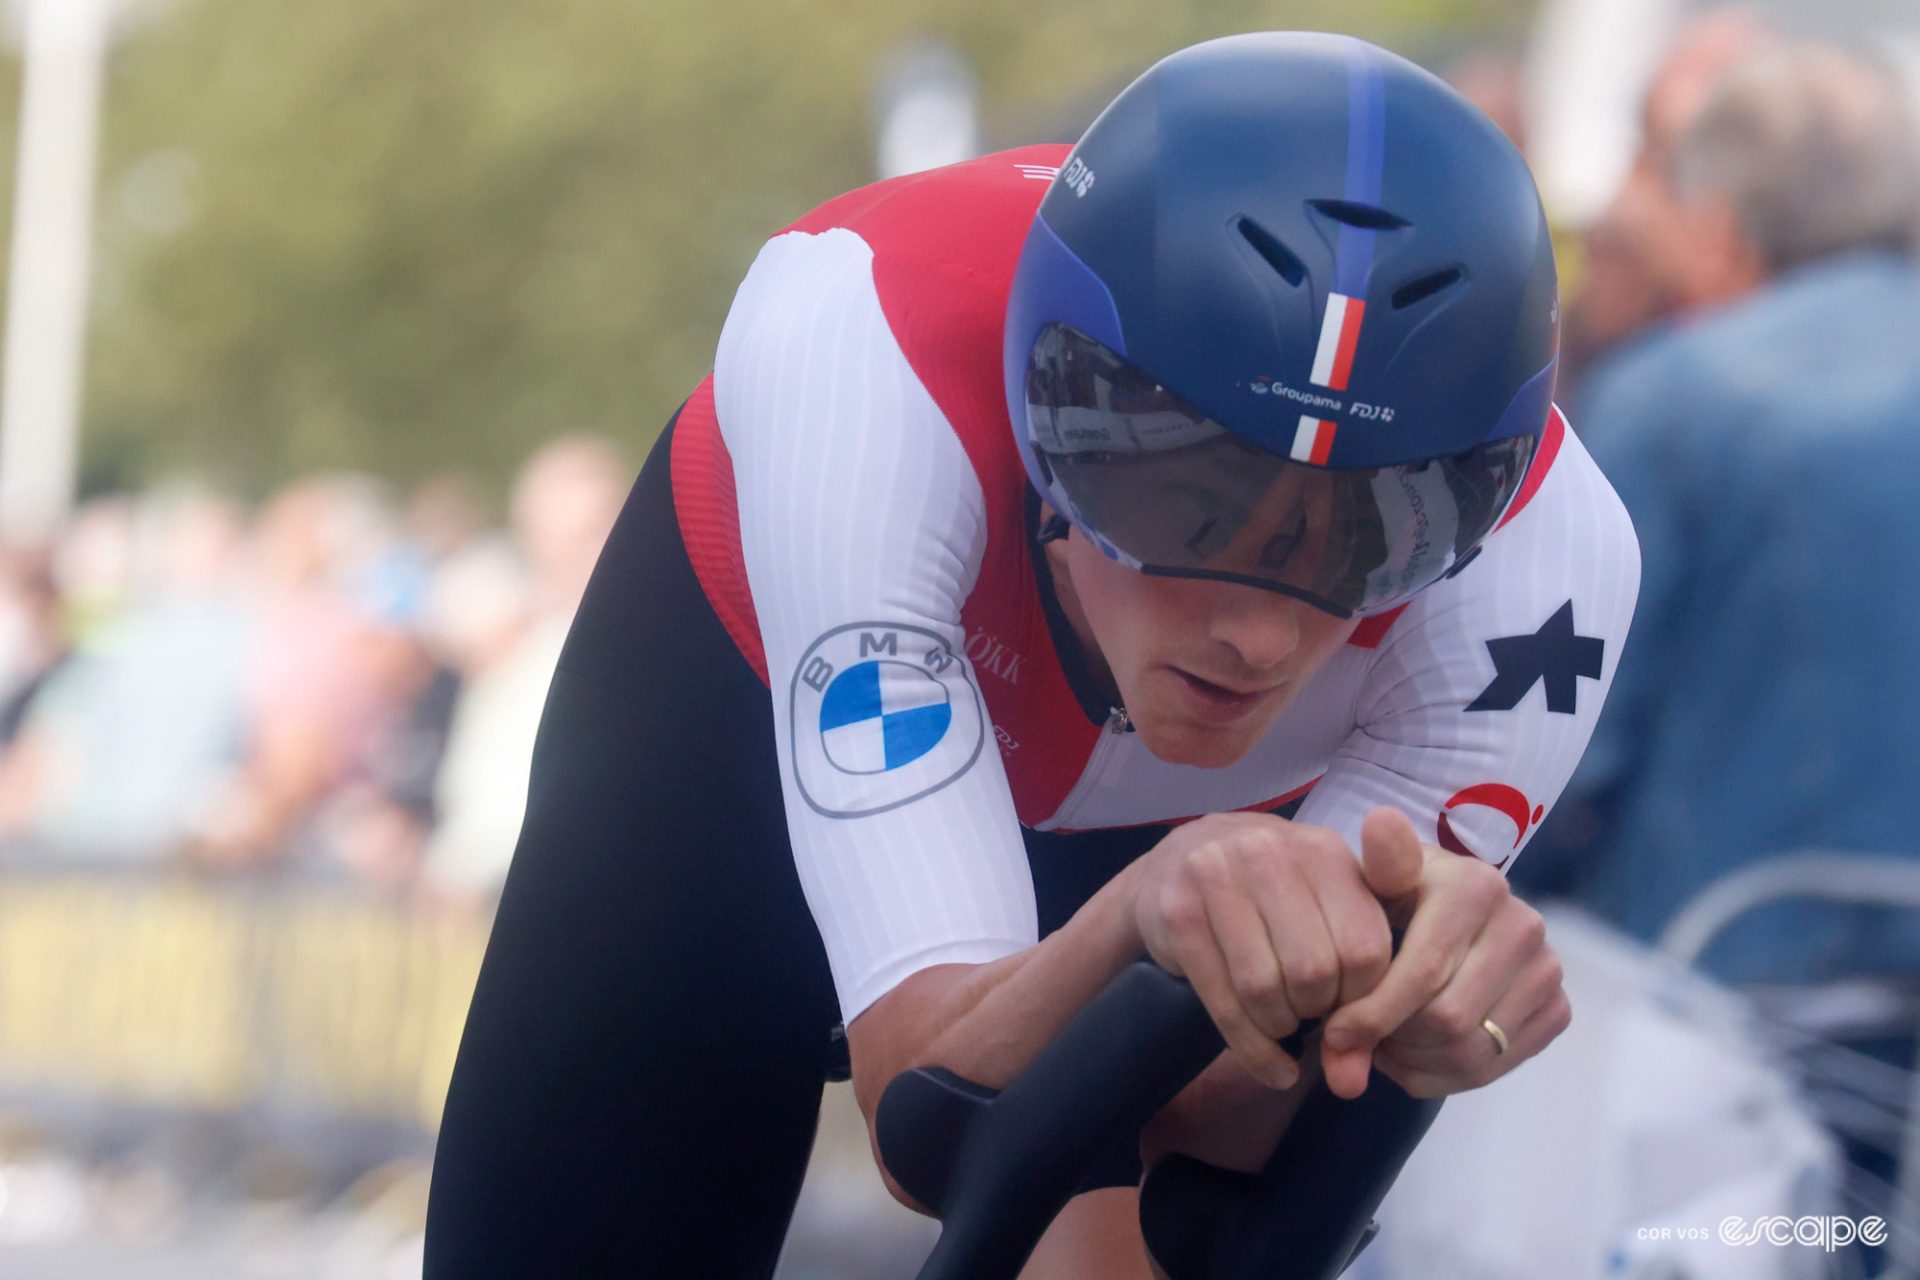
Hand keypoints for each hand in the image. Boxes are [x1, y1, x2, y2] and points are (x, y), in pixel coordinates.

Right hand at [1131, 811, 1421, 1089]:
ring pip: (1264, 989)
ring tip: (1284, 1024)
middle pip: (1315, 971)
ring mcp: (1215, 879)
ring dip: (1281, 1027)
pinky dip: (1252, 1050)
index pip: (1365, 947)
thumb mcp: (1329, 901)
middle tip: (1311, 1013)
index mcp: (1323, 851)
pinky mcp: (1177, 914)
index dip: (1363, 996)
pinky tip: (1271, 1066)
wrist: (1179, 861)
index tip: (1348, 1006)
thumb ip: (1365, 970)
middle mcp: (1268, 854)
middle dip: (1318, 1011)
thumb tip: (1355, 1073)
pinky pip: (1223, 1002)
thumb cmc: (1272, 891)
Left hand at [1319, 807, 1570, 1099]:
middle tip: (1358, 1037)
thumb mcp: (1375, 880)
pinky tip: (1416, 1052)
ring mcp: (1548, 969)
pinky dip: (1444, 1074)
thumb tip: (1380, 821)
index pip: (1422, 973)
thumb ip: (1371, 866)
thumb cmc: (1396, 900)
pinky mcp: (1557, 1008)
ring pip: (1472, 1051)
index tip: (1333, 1032)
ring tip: (1383, 1042)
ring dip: (1415, 1060)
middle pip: (1447, 1020)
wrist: (1444, 915)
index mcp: (1477, 885)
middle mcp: (1524, 924)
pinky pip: (1495, 1067)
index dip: (1370, 1014)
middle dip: (1392, 1038)